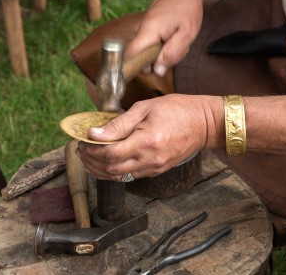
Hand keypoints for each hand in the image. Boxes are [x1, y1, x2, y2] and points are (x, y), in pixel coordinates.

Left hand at [76, 94, 223, 180]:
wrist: (204, 124)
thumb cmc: (178, 110)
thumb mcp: (146, 108)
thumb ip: (119, 123)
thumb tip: (95, 134)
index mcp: (146, 142)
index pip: (110, 153)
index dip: (92, 150)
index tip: (83, 141)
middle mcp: (150, 159)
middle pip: (111, 169)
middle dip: (91, 161)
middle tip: (81, 150)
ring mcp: (154, 167)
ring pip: (119, 176)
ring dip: (100, 169)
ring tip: (89, 157)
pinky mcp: (158, 170)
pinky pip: (130, 176)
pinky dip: (115, 171)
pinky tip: (108, 161)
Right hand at [125, 0, 207, 76]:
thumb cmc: (187, 8)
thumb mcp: (186, 35)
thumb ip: (172, 54)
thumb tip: (157, 71)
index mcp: (148, 32)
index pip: (130, 56)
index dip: (138, 68)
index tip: (152, 69)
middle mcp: (141, 30)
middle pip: (142, 57)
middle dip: (159, 61)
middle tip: (176, 52)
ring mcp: (144, 28)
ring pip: (150, 51)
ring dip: (165, 52)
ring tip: (178, 41)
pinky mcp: (149, 28)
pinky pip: (153, 44)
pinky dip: (165, 45)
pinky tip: (174, 37)